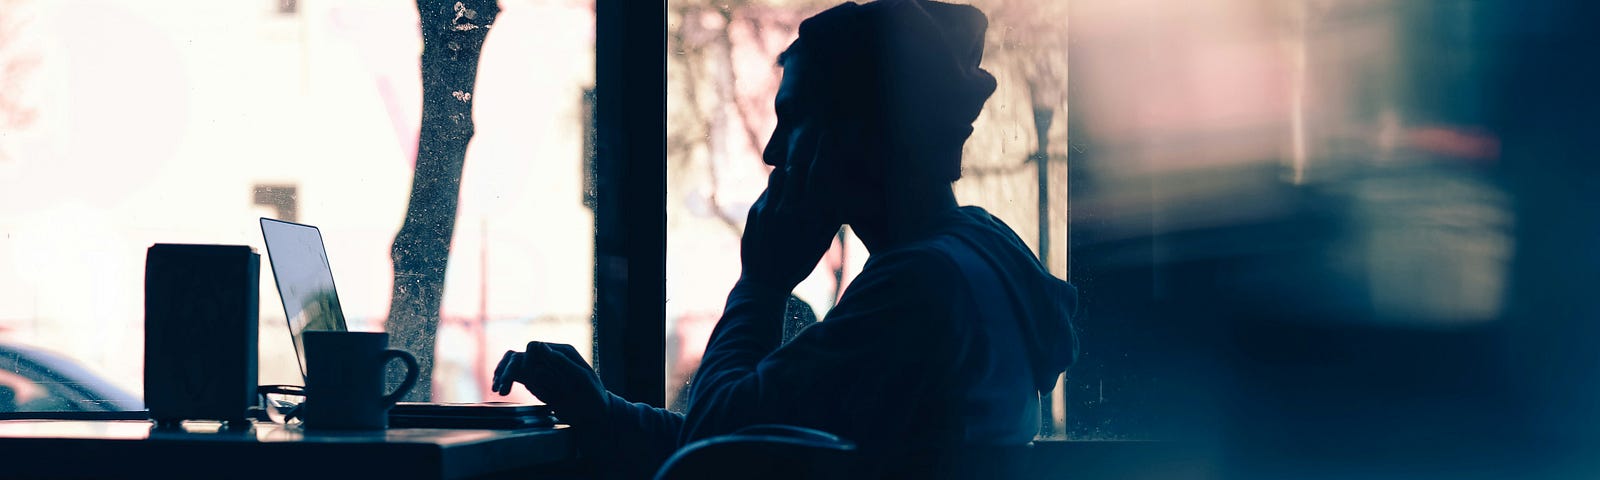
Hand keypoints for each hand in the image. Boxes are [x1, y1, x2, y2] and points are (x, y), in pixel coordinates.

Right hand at [492, 341, 607, 425]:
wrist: (594, 414)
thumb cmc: (593, 396)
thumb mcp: (581, 379)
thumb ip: (561, 362)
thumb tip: (537, 345)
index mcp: (561, 352)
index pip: (534, 348)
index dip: (526, 360)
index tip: (527, 377)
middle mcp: (548, 358)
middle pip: (520, 356)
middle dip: (508, 370)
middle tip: (501, 387)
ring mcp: (541, 370)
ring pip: (514, 365)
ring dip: (503, 374)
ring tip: (498, 389)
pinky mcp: (535, 382)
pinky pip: (516, 376)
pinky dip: (506, 379)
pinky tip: (500, 389)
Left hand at [739, 165, 841, 292]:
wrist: (763, 283)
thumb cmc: (797, 265)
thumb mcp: (819, 244)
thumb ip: (830, 219)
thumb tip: (841, 197)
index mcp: (804, 216)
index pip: (813, 177)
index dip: (819, 167)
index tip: (824, 165)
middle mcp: (784, 208)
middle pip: (794, 170)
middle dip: (802, 168)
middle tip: (809, 169)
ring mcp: (766, 208)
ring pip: (777, 177)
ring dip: (786, 177)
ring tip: (794, 184)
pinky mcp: (754, 212)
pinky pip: (766, 192)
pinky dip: (775, 193)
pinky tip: (780, 203)